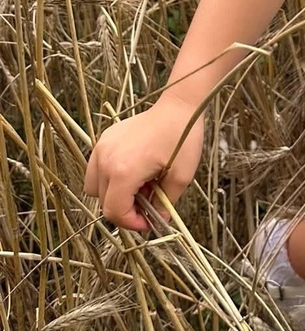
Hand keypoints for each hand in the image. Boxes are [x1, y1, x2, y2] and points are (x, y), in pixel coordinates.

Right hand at [84, 94, 203, 231]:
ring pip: (94, 187)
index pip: (114, 211)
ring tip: (141, 185)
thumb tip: (158, 220)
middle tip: (149, 202)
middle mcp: (105, 161)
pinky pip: (97, 168)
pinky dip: (110, 176)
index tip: (149, 222)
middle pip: (103, 202)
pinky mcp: (104, 139)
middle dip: (125, 209)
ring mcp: (101, 148)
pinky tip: (134, 169)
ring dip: (114, 194)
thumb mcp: (181, 176)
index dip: (131, 223)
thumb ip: (165, 203)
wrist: (178, 107)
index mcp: (123, 172)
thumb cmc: (183, 138)